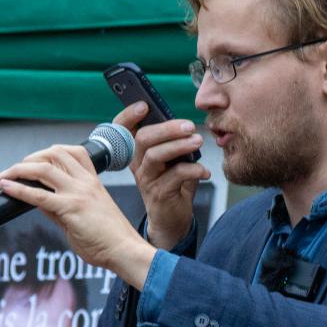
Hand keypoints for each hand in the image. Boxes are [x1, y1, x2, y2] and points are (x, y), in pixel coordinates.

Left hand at [0, 144, 154, 289]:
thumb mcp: (85, 216)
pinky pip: (38, 195)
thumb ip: (61, 207)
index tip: (35, 162)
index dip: (50, 152)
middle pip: (55, 153)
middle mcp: (86, 182)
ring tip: (5, 176)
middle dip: (30, 158)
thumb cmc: (110, 240)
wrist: (126, 251)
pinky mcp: (70, 208)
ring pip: (43, 168)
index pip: (73, 153)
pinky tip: (6, 187)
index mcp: (94, 182)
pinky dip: (18, 189)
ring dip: (19, 169)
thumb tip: (37, 201)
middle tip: (16, 170)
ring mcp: (78, 193)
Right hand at [114, 101, 210, 249]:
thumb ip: (174, 143)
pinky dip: (193, 170)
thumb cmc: (173, 186)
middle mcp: (138, 165)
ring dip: (179, 145)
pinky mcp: (159, 194)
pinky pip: (175, 175)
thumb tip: (184, 125)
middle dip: (167, 128)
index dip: (128, 115)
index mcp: (137, 153)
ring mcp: (146, 180)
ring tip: (198, 142)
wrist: (172, 221)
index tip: (144, 105)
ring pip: (156, 155)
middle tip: (188, 126)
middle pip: (143, 139)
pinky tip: (204, 171)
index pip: (123, 129)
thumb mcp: (172, 161)